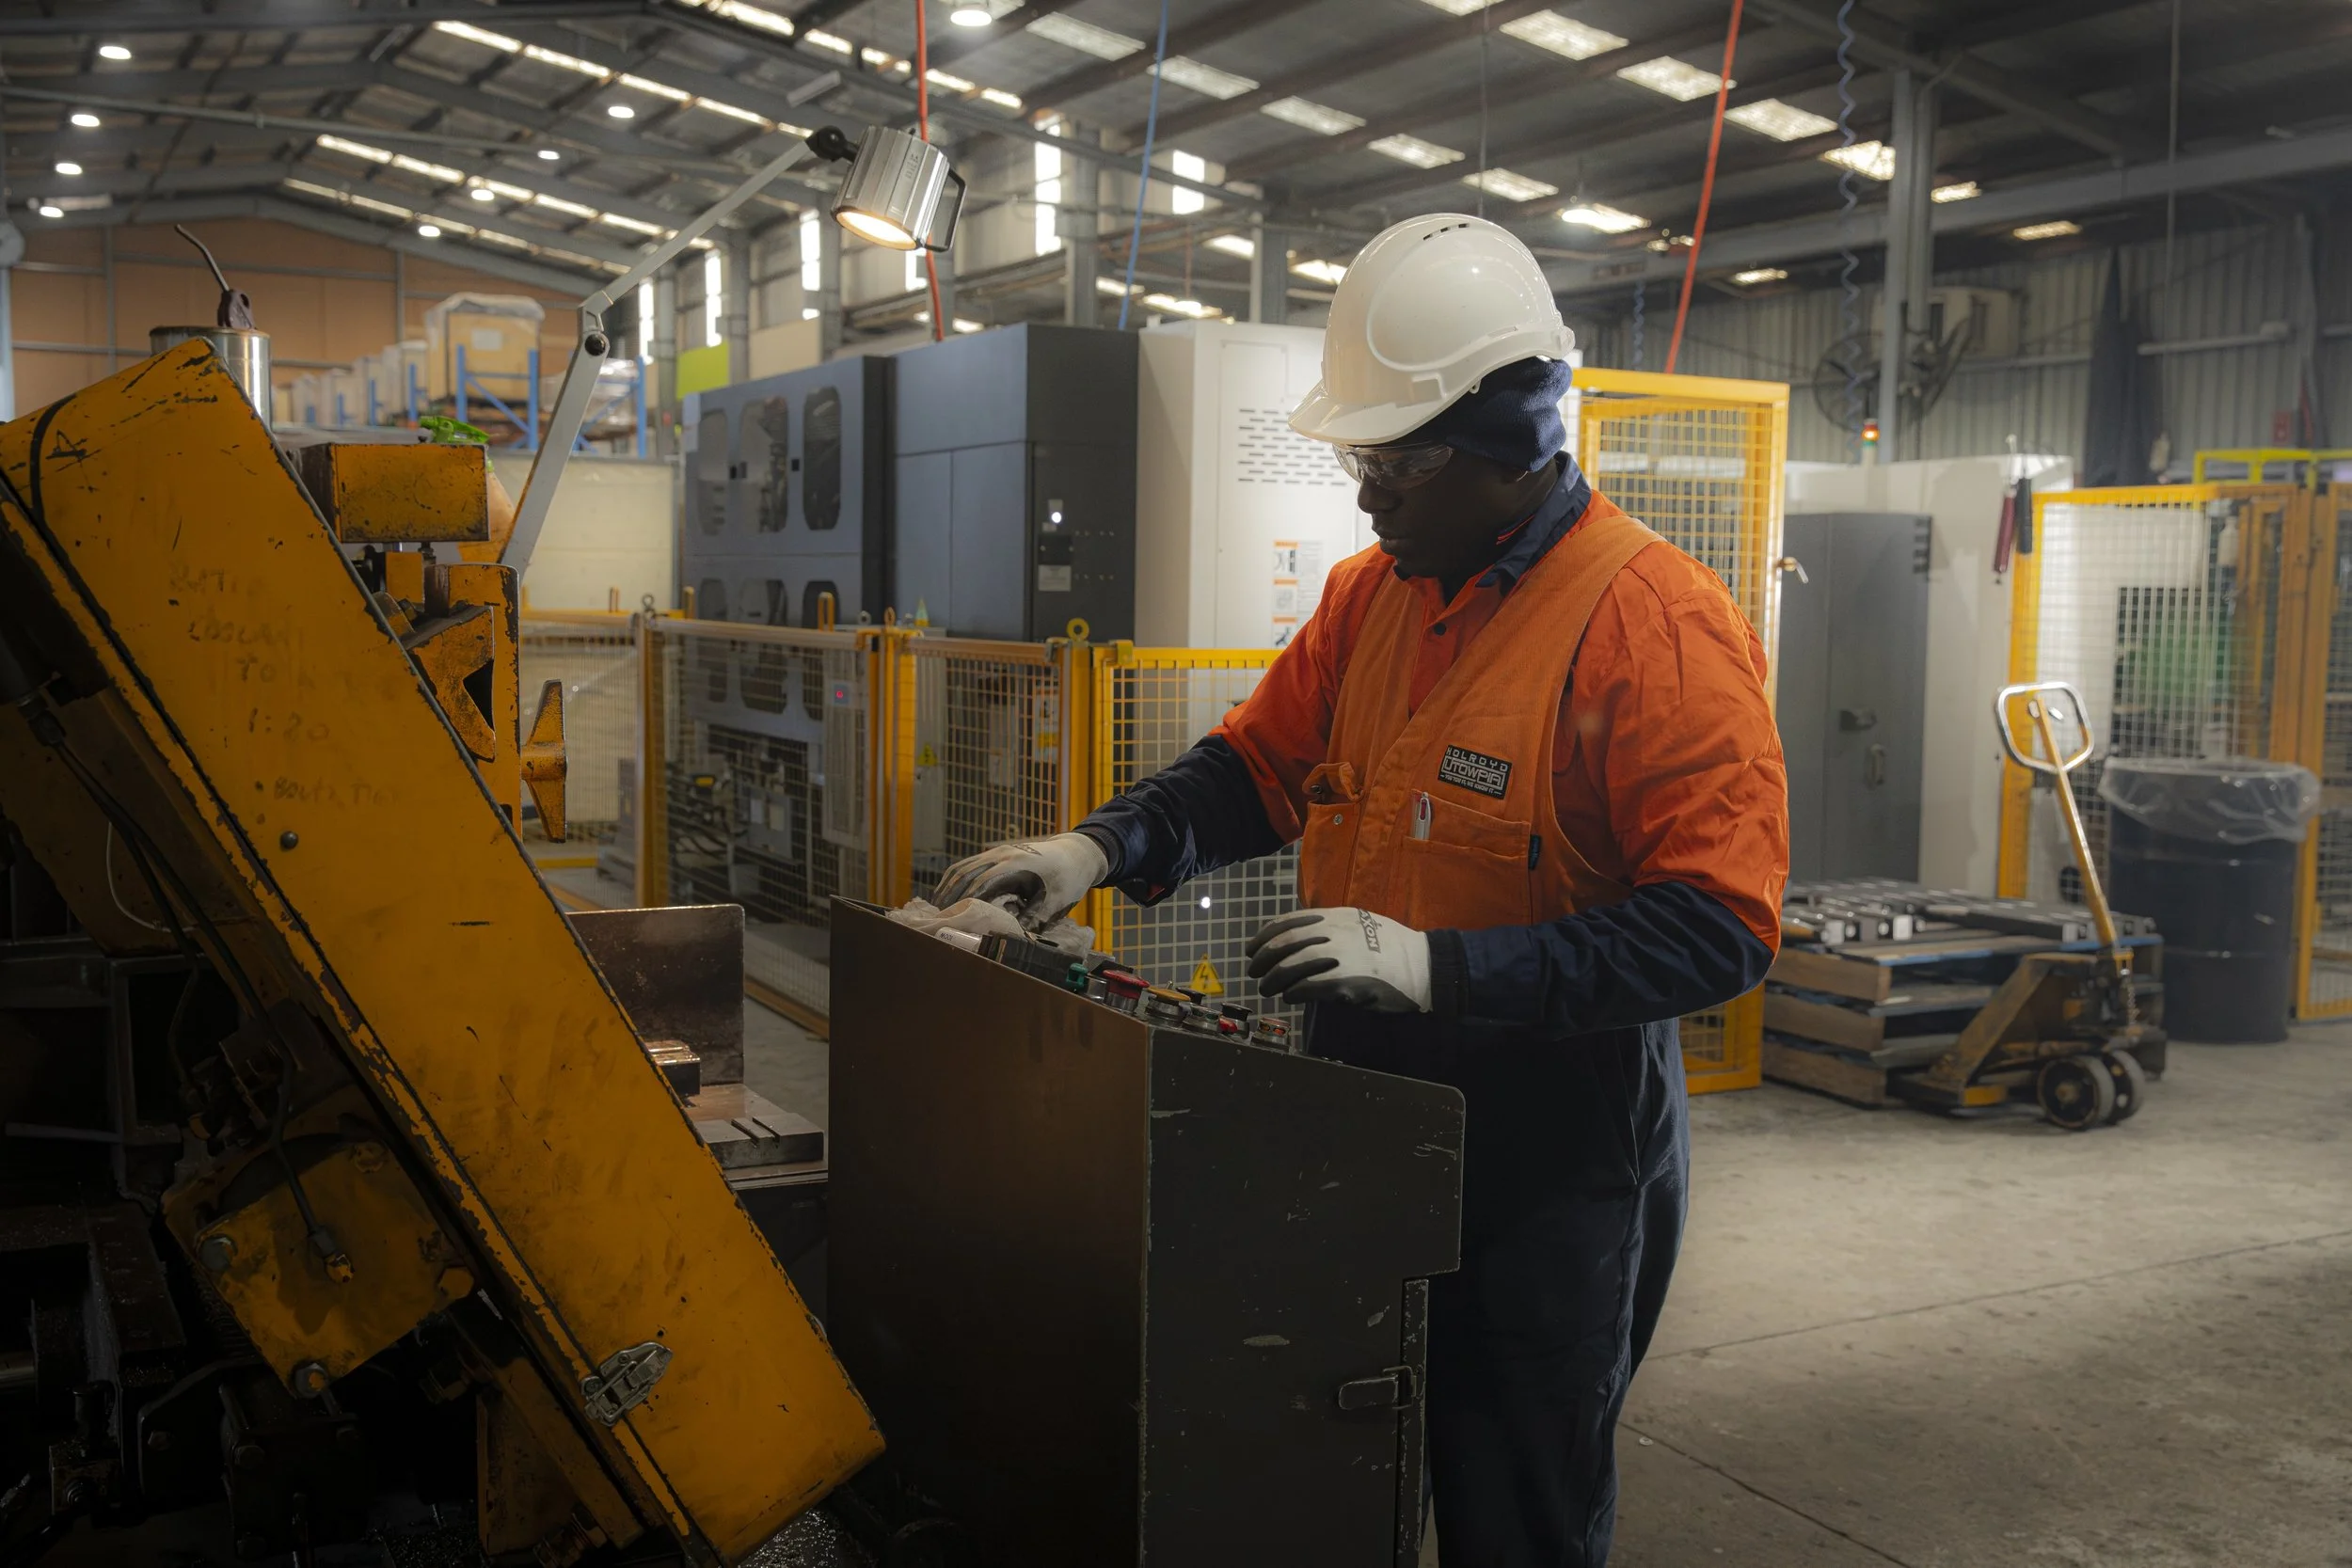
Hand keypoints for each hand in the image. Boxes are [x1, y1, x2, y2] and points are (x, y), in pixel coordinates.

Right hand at [934, 833, 1108, 928]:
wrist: (1077, 853)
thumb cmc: (1068, 880)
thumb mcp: (1055, 903)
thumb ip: (1034, 919)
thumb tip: (1012, 936)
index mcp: (1016, 865)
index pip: (981, 883)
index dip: (964, 901)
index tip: (952, 918)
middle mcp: (1003, 854)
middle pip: (965, 873)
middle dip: (949, 895)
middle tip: (938, 917)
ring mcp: (999, 851)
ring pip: (964, 866)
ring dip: (948, 885)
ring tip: (937, 907)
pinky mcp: (998, 852)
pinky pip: (970, 863)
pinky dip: (956, 877)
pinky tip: (948, 891)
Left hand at [1246, 908, 1431, 1013]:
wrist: (1423, 965)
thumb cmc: (1394, 947)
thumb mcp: (1361, 923)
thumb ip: (1333, 927)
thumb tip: (1304, 939)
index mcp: (1337, 916)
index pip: (1289, 921)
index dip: (1265, 935)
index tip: (1252, 948)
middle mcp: (1335, 931)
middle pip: (1285, 943)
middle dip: (1263, 958)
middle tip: (1252, 971)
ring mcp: (1340, 956)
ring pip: (1292, 965)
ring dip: (1273, 979)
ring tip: (1266, 988)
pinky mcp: (1346, 981)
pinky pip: (1309, 986)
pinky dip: (1294, 992)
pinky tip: (1290, 996)